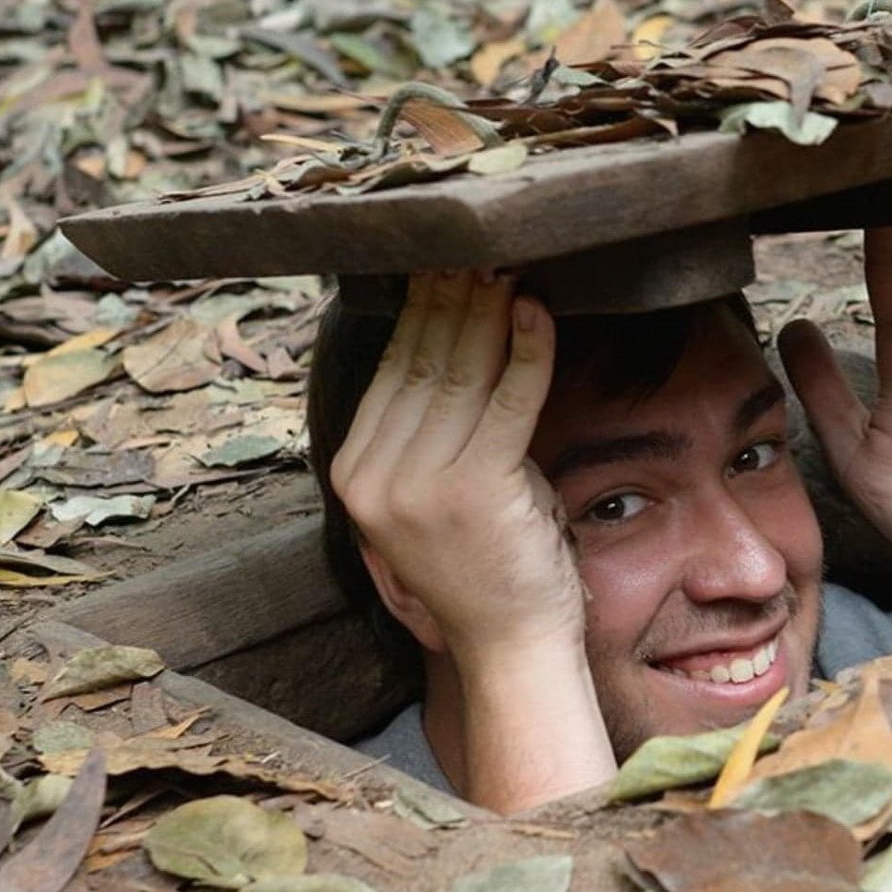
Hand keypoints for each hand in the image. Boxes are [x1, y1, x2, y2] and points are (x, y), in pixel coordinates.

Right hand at [329, 270, 615, 810]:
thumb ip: (433, 424)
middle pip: (423, 361)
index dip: (424, 309)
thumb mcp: (440, 487)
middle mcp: (375, 475)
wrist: (509, 644)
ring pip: (461, 372)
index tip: (449, 261)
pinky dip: (527, 351)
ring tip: (513, 266)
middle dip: (457, 297)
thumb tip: (452, 331)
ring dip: (491, 310)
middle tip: (485, 247)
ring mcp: (419, 484)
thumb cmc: (487, 563)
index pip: (392, 370)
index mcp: (354, 471)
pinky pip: (508, 400)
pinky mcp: (475, 488)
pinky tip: (537, 313)